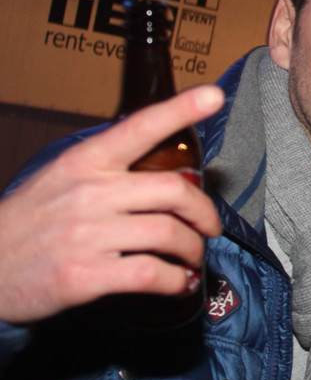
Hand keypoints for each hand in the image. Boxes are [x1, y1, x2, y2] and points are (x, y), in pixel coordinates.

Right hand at [0, 85, 223, 324]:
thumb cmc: (29, 224)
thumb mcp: (60, 179)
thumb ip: (107, 171)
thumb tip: (163, 173)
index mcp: (84, 162)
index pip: (138, 127)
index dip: (180, 109)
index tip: (213, 95)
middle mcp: (88, 193)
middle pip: (172, 190)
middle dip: (204, 211)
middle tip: (209, 226)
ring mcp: (86, 235)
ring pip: (168, 233)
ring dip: (192, 249)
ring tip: (192, 257)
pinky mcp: (85, 276)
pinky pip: (151, 274)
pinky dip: (175, 281)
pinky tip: (178, 283)